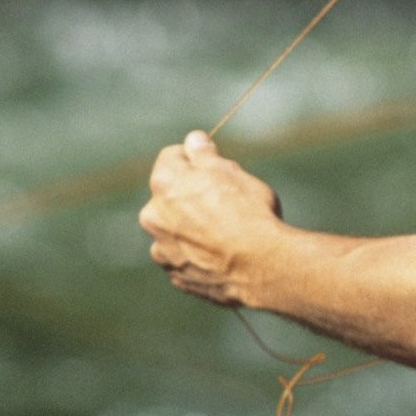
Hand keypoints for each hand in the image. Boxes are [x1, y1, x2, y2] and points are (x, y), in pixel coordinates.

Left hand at [139, 131, 283, 306]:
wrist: (262, 266)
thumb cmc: (250, 213)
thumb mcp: (232, 172)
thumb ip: (205, 156)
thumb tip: (194, 140)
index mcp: (164, 183)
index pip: (172, 157)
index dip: (195, 159)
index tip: (215, 167)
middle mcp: (154, 215)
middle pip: (169, 195)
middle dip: (190, 194)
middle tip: (224, 201)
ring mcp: (162, 249)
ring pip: (173, 228)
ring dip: (190, 226)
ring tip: (224, 233)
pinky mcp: (175, 275)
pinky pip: (181, 257)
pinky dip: (195, 254)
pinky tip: (220, 255)